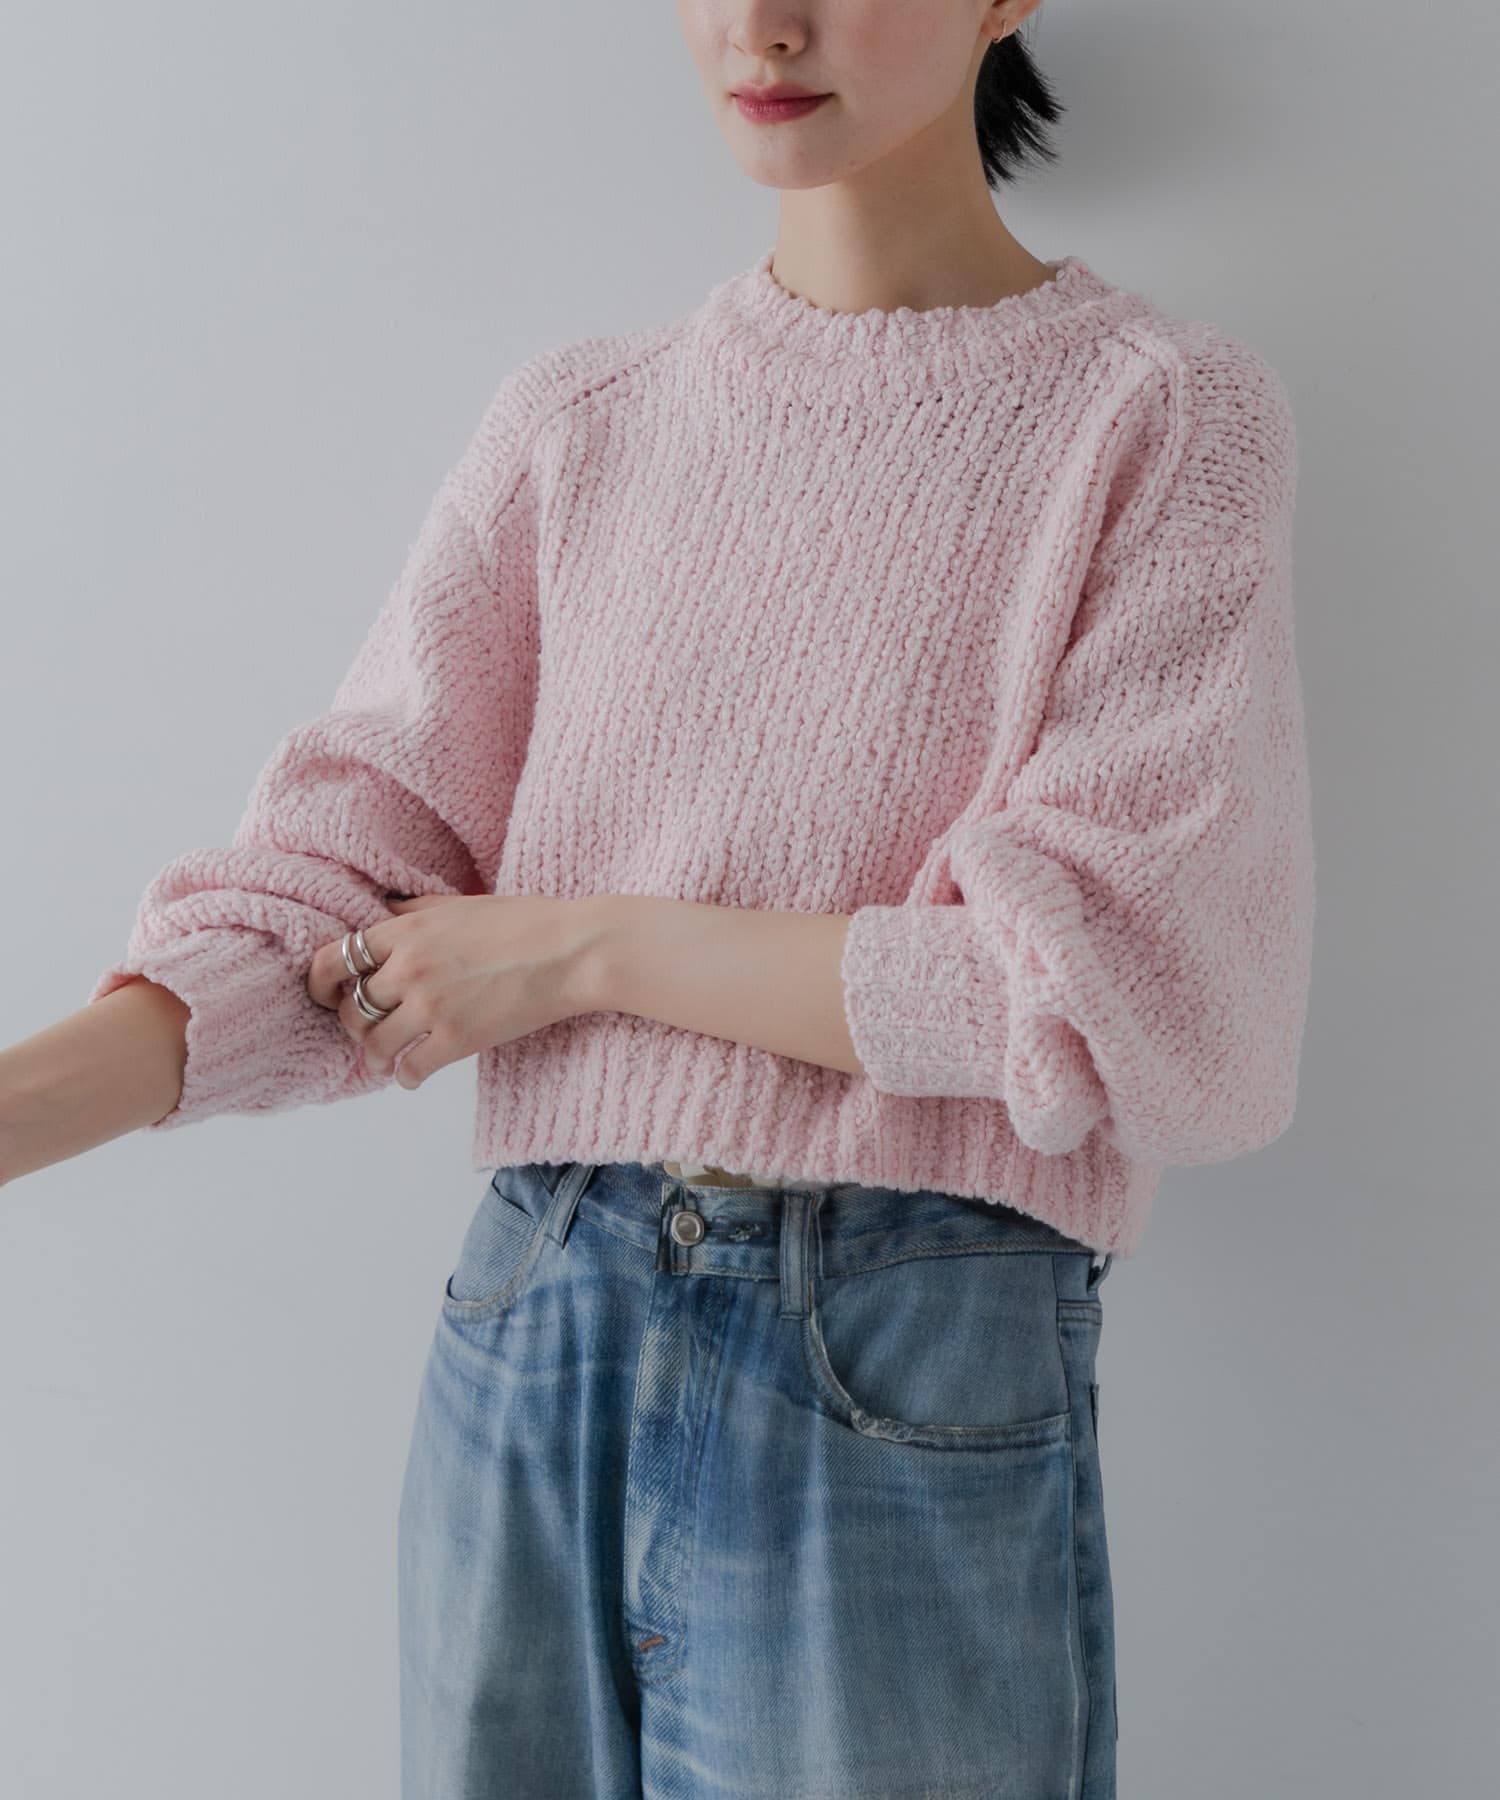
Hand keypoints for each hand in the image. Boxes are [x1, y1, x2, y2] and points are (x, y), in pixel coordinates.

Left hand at [306, 892, 602, 1090]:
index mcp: (407, 931)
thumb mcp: (461, 903)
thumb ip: (415, 909)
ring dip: (375, 1056)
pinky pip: (409, 1070)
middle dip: (352, 1023)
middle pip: (350, 1008)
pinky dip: (405, 1078)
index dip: (318, 983)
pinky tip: (413, 1075)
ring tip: (387, 1059)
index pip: (334, 960)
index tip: (324, 995)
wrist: (573, 951)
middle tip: (367, 1029)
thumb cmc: (526, 922)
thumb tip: (381, 910)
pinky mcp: (457, 1039)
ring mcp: (431, 1007)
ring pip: (373, 1045)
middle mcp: (409, 969)